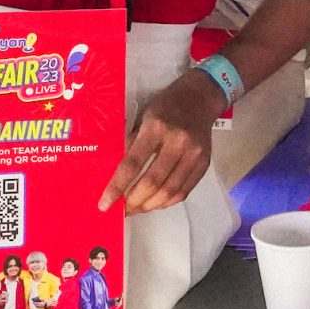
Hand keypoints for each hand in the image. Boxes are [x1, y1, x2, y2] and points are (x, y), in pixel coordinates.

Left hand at [99, 68, 223, 214]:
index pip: (133, 163)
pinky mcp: (204, 164)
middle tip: (122, 210)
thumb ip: (131, 143)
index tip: (105, 204)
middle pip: (153, 182)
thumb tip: (113, 174)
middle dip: (134, 201)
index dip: (117, 187)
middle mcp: (178, 142)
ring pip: (170, 191)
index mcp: (156, 127)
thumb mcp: (143, 117)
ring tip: (137, 208)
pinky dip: (167, 202)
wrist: (200, 98)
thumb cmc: (167, 106)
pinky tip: (155, 202)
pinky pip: (184, 191)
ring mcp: (194, 154)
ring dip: (150, 205)